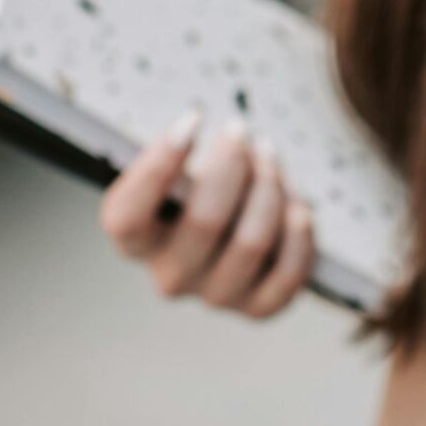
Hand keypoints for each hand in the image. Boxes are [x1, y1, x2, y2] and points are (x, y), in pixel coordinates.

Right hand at [98, 110, 315, 318]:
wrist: (236, 230)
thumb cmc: (203, 188)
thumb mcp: (178, 169)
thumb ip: (177, 154)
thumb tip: (203, 132)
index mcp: (136, 242)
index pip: (128, 217)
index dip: (160, 166)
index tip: (193, 118)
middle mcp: (170, 276)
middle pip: (204, 222)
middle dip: (232, 165)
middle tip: (241, 131)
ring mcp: (215, 296)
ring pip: (251, 242)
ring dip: (268, 189)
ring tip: (269, 157)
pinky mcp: (257, 307)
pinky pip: (288, 272)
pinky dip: (297, 233)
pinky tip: (296, 206)